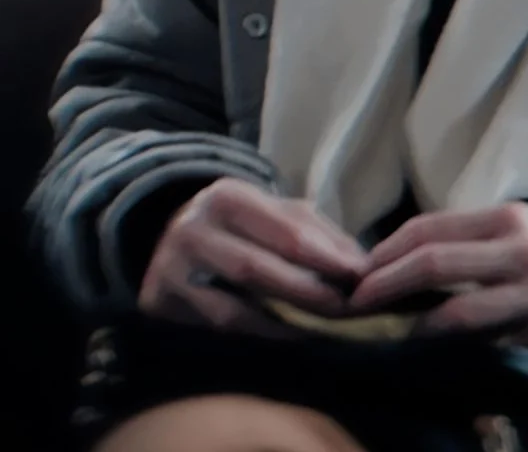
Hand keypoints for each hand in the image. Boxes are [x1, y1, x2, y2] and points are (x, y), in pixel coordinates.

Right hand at [138, 180, 367, 334]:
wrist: (179, 235)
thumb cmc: (249, 225)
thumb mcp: (282, 215)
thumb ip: (321, 236)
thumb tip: (362, 269)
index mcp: (227, 197)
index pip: (285, 232)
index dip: (325, 258)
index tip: (359, 277)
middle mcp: (191, 231)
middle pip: (255, 270)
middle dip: (305, 293)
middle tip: (344, 310)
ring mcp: (168, 271)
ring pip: (230, 310)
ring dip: (281, 324)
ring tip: (319, 330)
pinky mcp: (158, 304)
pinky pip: (212, 330)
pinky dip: (254, 336)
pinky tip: (285, 336)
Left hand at [351, 204, 527, 358]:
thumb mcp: (501, 238)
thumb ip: (455, 244)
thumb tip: (383, 262)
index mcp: (507, 217)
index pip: (430, 228)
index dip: (385, 251)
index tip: (359, 272)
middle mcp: (524, 248)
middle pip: (435, 262)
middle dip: (386, 284)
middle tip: (356, 301)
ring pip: (457, 309)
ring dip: (412, 322)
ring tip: (387, 326)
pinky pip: (481, 340)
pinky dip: (447, 343)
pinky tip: (427, 343)